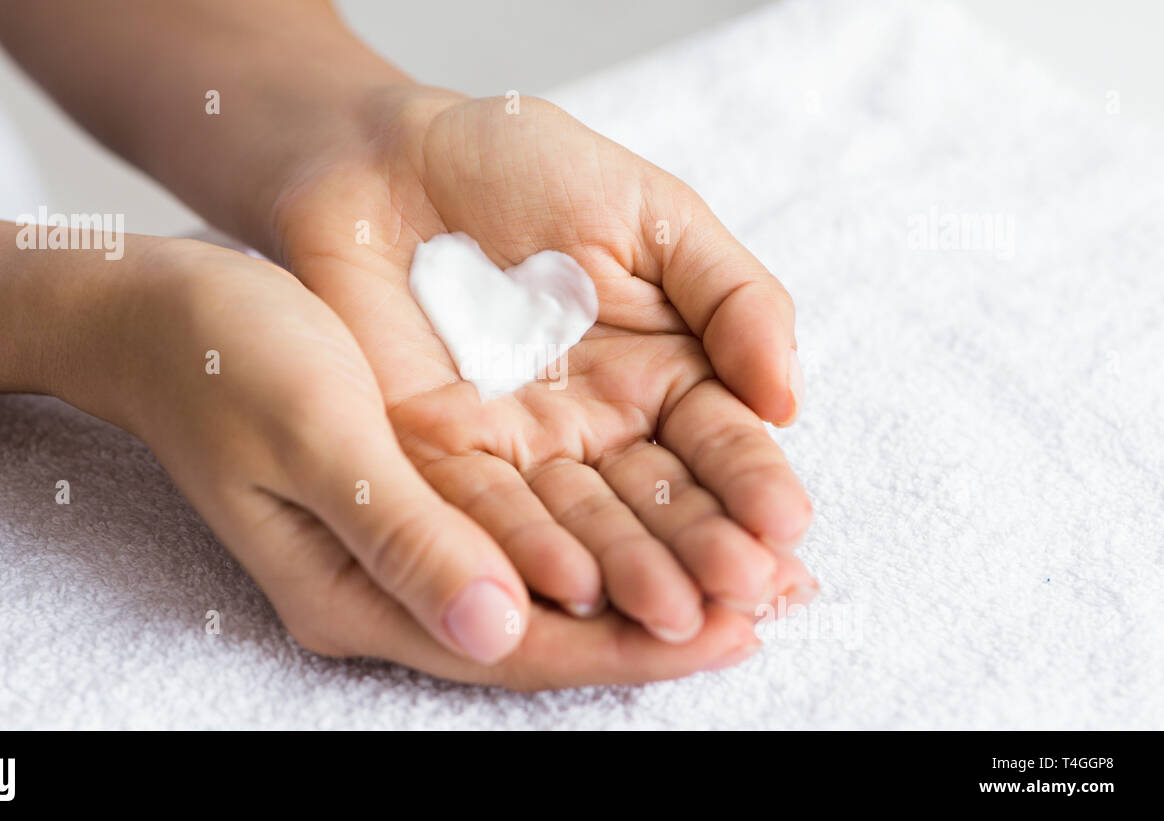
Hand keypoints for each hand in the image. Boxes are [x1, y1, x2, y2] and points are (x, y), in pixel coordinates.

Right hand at [65, 238, 761, 687]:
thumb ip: (401, 534)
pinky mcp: (422, 496)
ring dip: (651, 577)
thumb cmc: (226, 362)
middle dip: (664, 622)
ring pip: (555, 583)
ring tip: (749, 566)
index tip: (731, 630)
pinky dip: (606, 527)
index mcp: (358, 592)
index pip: (520, 647)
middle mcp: (393, 586)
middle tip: (773, 601)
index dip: (628, 646)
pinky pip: (532, 529)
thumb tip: (497, 626)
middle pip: (552, 628)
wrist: (163, 315)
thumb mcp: (313, 436)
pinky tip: (667, 512)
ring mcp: (408, 545)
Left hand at [271, 92, 815, 643]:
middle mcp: (597, 428)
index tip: (787, 527)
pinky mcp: (438, 459)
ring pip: (583, 526)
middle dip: (702, 550)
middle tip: (742, 593)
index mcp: (661, 373)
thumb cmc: (524, 167)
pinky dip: (529, 552)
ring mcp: (520, 450)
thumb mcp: (653, 214)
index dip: (752, 485)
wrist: (388, 156)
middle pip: (659, 504)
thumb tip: (787, 397)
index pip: (718, 444)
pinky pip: (487, 514)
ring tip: (674, 613)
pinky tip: (576, 588)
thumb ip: (731, 295)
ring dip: (630, 574)